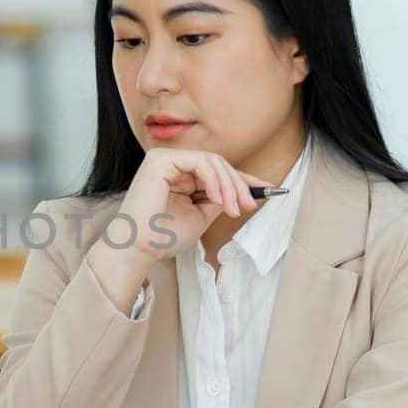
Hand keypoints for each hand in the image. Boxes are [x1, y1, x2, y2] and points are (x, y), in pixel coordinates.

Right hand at [87, 148, 272, 310]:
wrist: (141, 248)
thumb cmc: (163, 237)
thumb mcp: (201, 216)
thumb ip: (218, 200)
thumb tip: (244, 191)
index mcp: (179, 176)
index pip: (216, 172)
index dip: (242, 180)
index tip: (266, 190)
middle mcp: (172, 164)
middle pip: (218, 164)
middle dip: (238, 185)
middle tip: (248, 205)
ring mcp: (165, 159)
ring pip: (212, 161)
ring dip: (229, 185)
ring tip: (233, 208)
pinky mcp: (161, 160)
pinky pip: (199, 162)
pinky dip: (214, 180)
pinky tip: (217, 198)